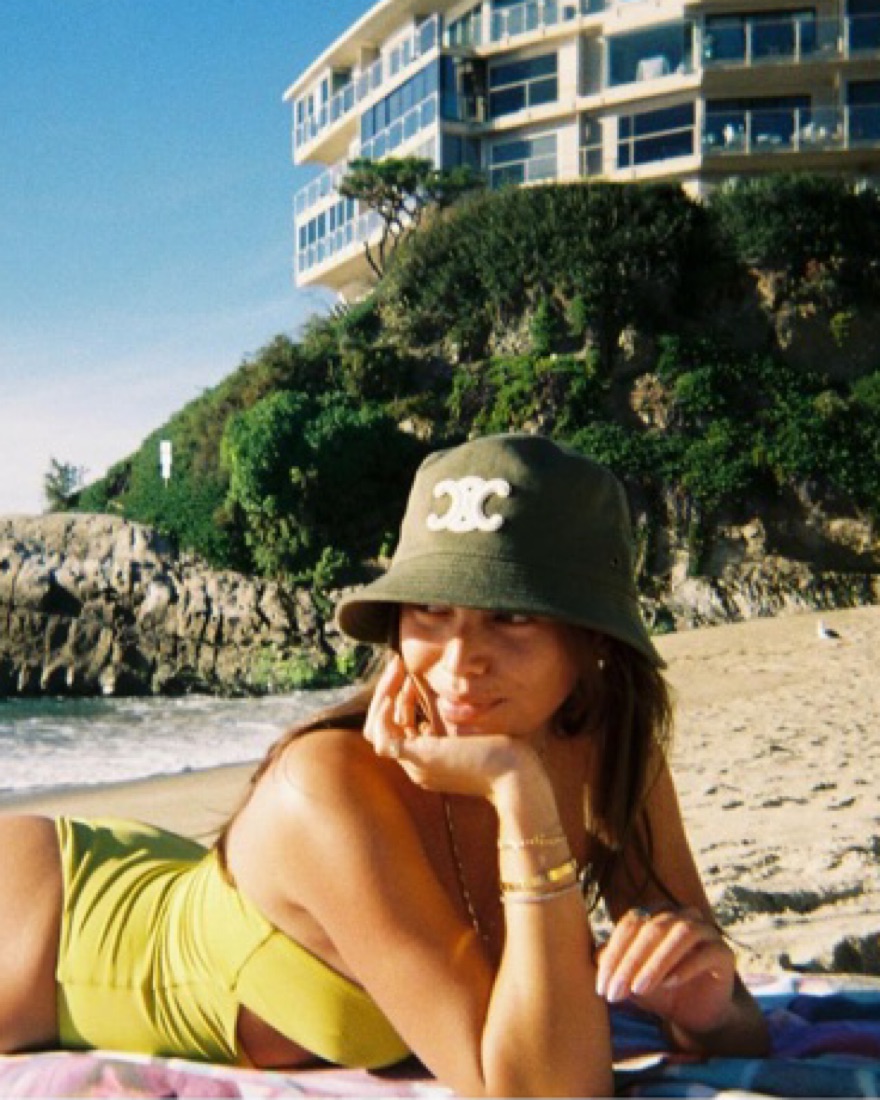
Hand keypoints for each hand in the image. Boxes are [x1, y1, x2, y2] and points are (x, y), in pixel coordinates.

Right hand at [363, 656, 541, 799]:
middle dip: (385, 691)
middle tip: (397, 664)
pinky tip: (393, 694)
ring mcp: (414, 764)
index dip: (399, 697)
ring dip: (382, 697)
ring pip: (376, 731)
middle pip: (380, 727)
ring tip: (396, 671)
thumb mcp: (467, 728)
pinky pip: (383, 739)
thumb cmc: (502, 750)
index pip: (396, 727)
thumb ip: (448, 716)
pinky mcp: (419, 759)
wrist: (515, 774)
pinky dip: (382, 715)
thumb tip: (433, 689)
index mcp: (426, 759)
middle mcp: (415, 764)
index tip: (412, 674)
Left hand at [595, 906, 736, 1036]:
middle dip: (630, 962)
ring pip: (680, 934)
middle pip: (652, 928)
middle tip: (616, 993)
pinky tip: (669, 984)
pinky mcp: (723, 952)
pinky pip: (706, 952)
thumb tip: (596, 957)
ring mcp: (705, 930)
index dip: (614, 954)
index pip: (630, 924)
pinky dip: (685, 966)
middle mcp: (680, 914)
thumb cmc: (658, 989)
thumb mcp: (631, 978)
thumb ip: (614, 964)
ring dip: (656, 962)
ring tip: (639, 989)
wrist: (695, 1013)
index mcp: (655, 913)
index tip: (602, 987)